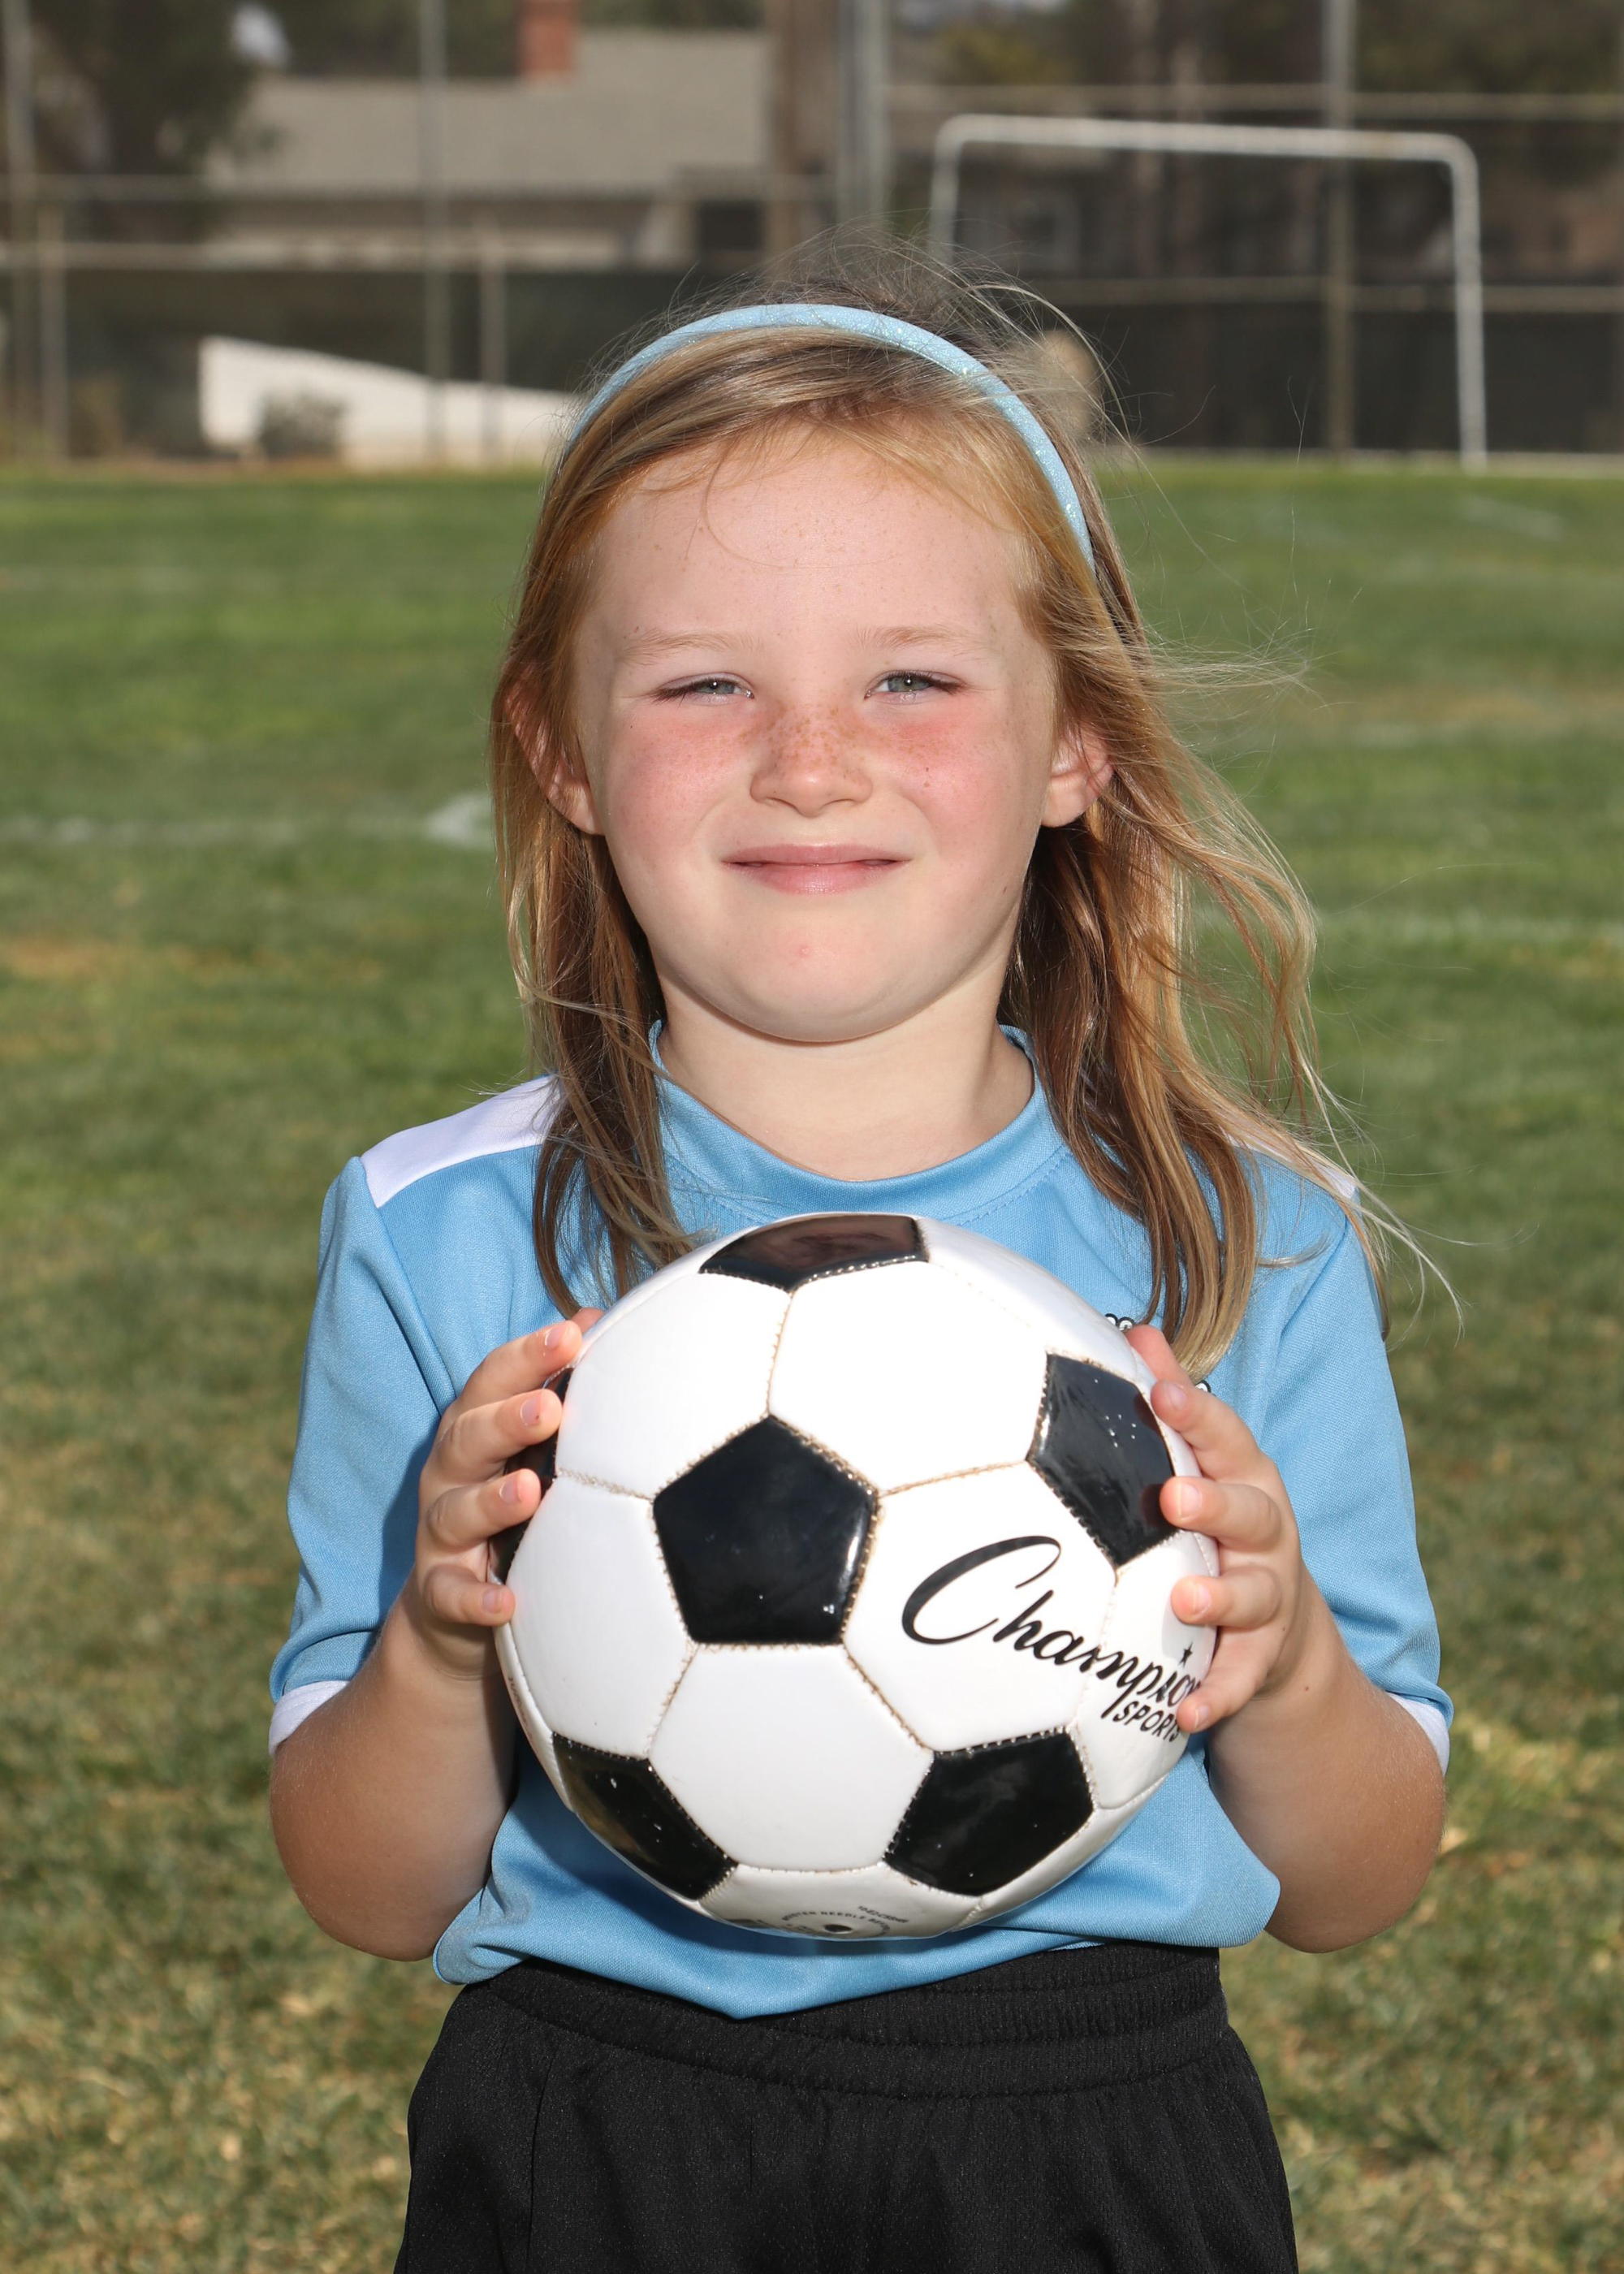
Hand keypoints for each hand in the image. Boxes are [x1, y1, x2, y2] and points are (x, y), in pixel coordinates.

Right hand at [402, 1310, 599, 1678]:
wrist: (450, 1611)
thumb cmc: (508, 1509)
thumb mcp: (528, 1448)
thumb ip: (555, 1387)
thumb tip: (596, 1316)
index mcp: (474, 1431)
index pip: (493, 1382)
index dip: (527, 1356)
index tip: (572, 1334)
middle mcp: (449, 1475)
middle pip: (468, 1437)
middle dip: (506, 1419)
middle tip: (551, 1406)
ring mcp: (440, 1534)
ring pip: (455, 1512)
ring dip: (490, 1501)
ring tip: (529, 1493)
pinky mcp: (439, 1594)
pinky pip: (452, 1596)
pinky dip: (476, 1600)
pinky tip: (507, 1602)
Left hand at [1125, 1324, 1319, 1735]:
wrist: (1281, 1632)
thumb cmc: (1218, 1525)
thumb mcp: (1204, 1461)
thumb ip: (1171, 1399)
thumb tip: (1134, 1328)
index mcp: (1244, 1477)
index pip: (1226, 1436)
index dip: (1196, 1413)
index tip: (1161, 1391)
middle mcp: (1266, 1533)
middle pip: (1251, 1513)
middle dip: (1216, 1504)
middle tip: (1173, 1499)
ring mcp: (1270, 1597)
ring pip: (1253, 1597)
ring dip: (1219, 1601)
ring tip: (1183, 1605)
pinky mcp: (1262, 1659)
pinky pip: (1240, 1679)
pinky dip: (1215, 1696)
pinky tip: (1184, 1714)